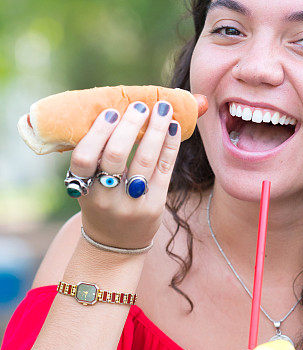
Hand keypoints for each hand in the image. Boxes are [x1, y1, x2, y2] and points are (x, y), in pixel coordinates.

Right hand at [69, 100, 180, 249]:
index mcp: (83, 188)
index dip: (97, 134)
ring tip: (162, 108)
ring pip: (145, 160)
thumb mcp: (89, 183)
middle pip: (116, 157)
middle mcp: (106, 198)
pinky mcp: (155, 205)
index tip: (110, 112)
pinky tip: (173, 126)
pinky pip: (164, 169)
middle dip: (129, 127)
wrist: (116, 242)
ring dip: (155, 130)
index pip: (84, 159)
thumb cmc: (101, 200)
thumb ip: (98, 153)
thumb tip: (116, 106)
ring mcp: (132, 203)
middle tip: (139, 107)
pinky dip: (170, 144)